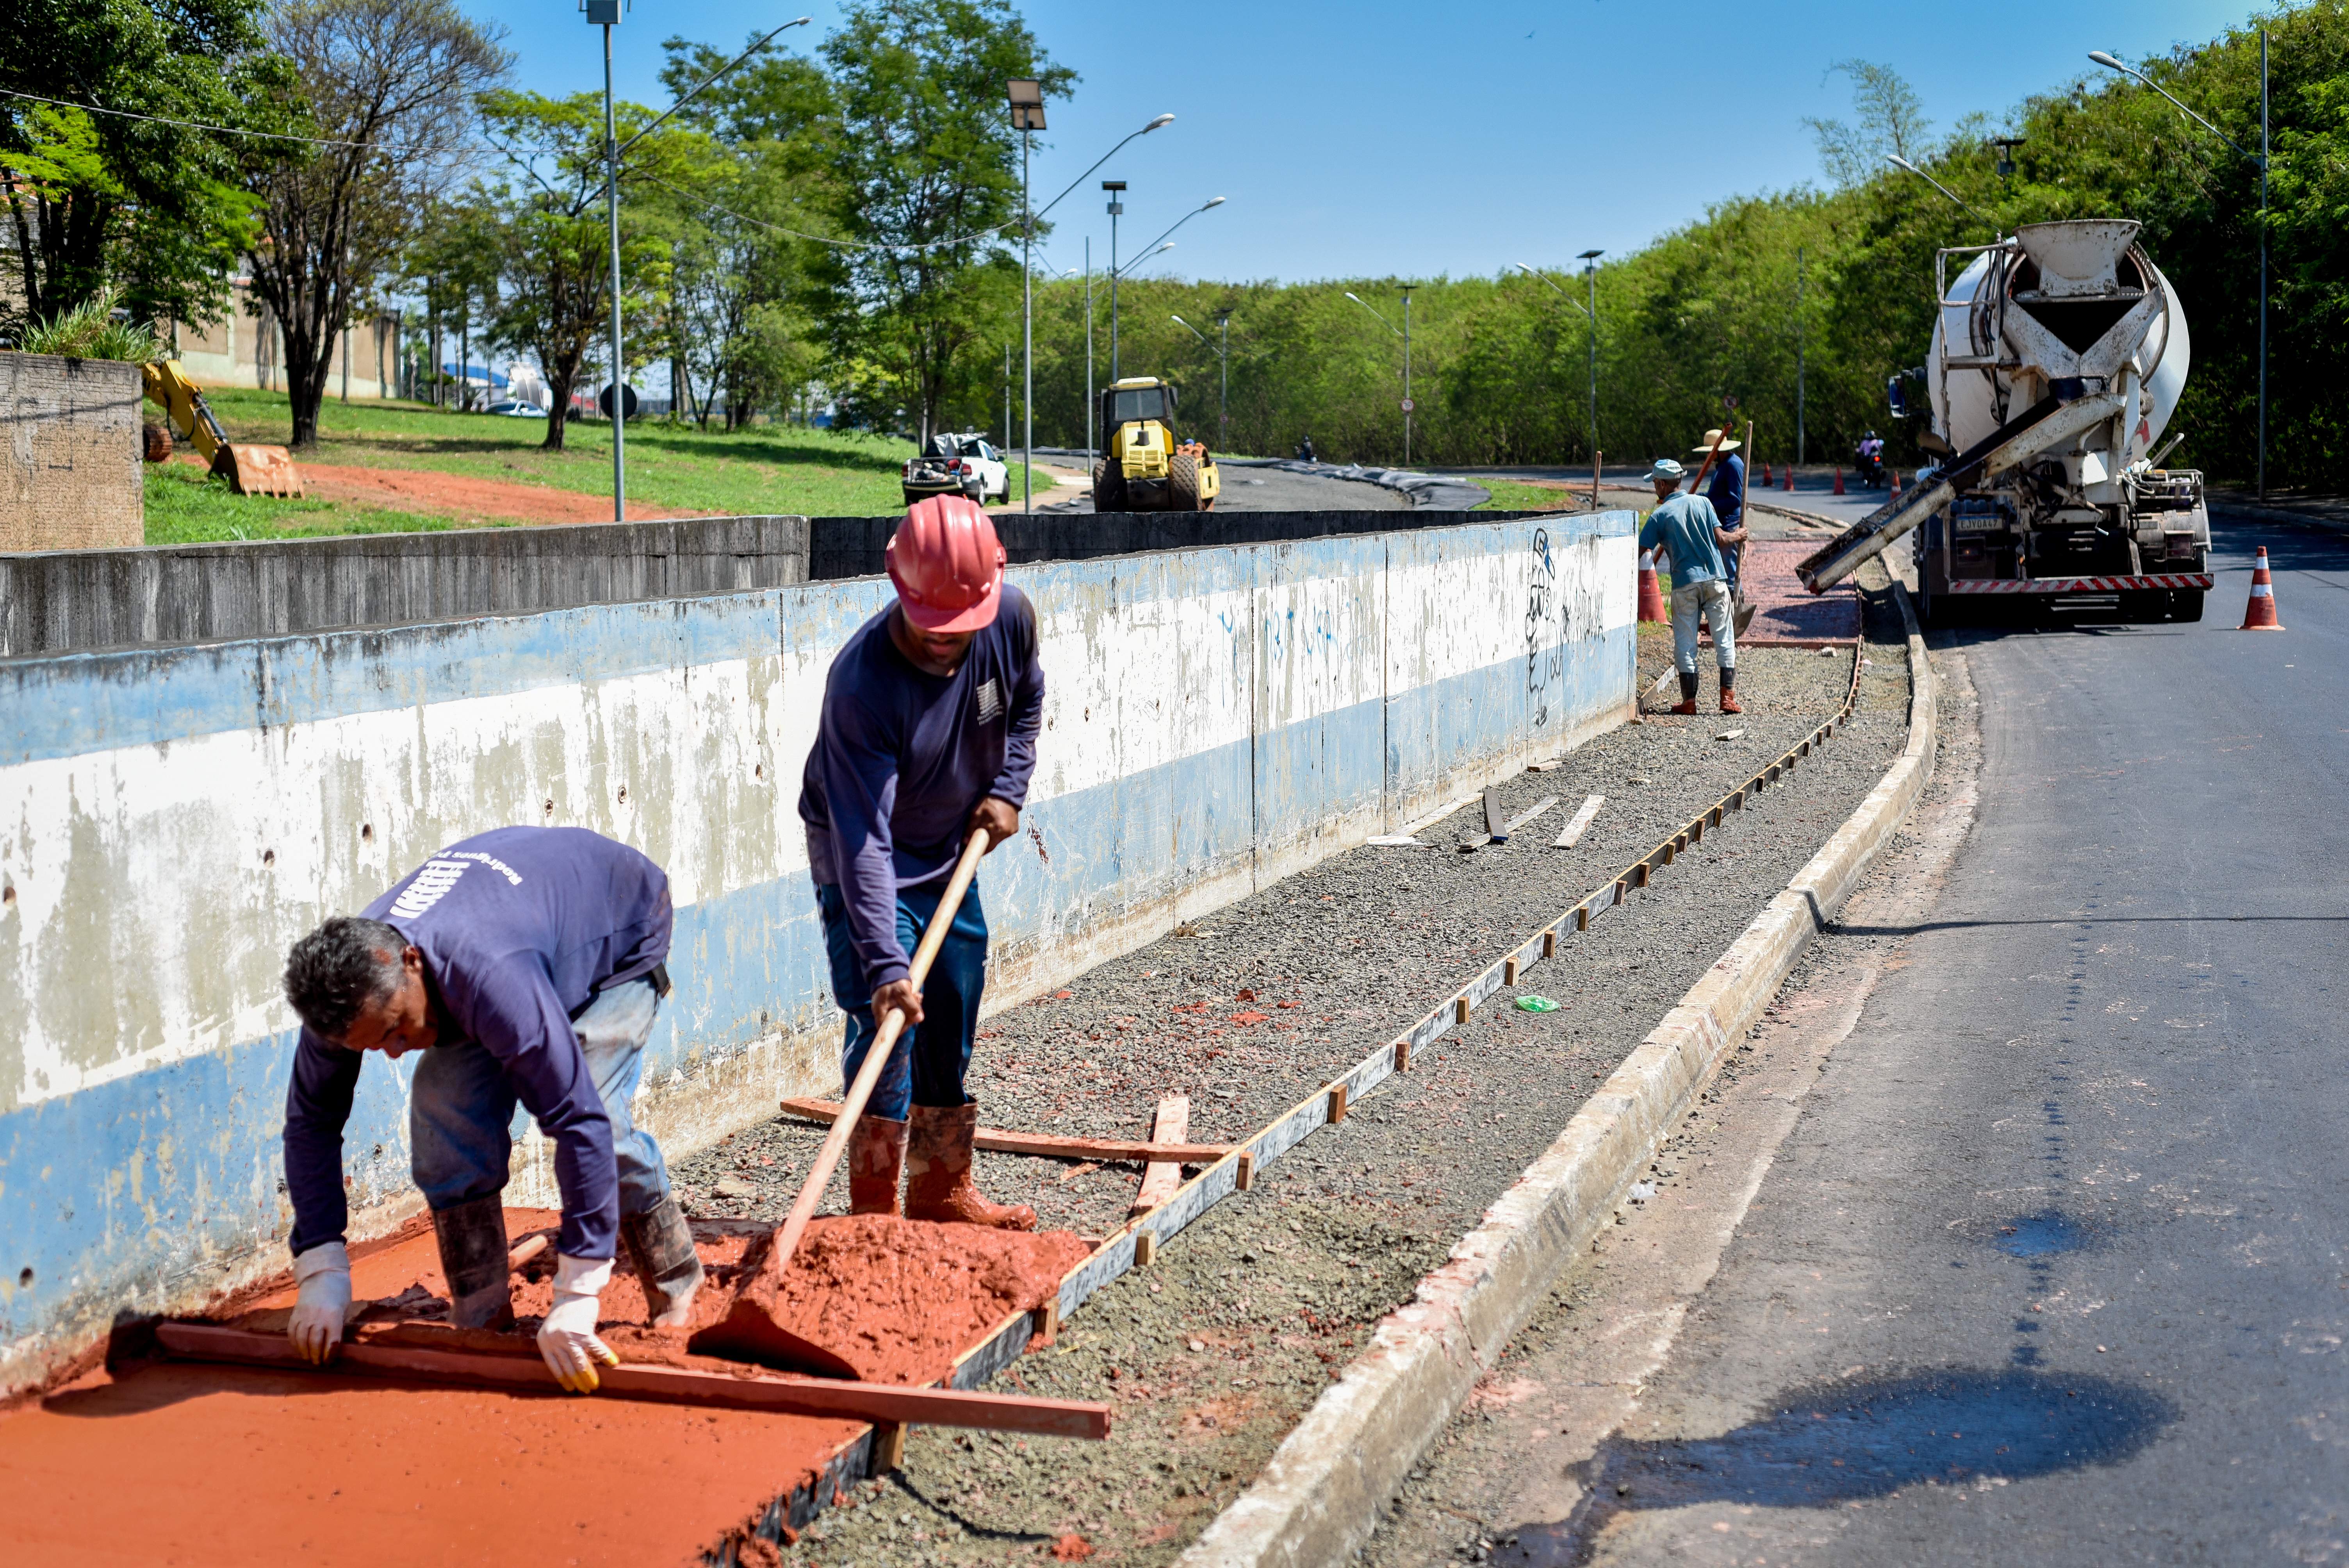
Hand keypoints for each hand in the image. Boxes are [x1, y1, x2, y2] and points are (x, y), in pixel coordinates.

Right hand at [288, 1242, 351, 1365]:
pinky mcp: (295, 1313)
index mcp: (333, 1315)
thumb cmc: (340, 1293)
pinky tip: (299, 1348)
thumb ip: (338, 1326)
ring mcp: (304, 1315)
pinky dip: (294, 1343)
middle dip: (316, 1356)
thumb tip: (333, 1346)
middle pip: (314, 1343)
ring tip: (309, 1359)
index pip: (331, 1341)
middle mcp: (317, 1316)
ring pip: (301, 1340)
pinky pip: (291, 1332)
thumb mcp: (344, 1308)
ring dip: (305, 1352)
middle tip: (319, 1363)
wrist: (323, 1275)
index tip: (330, 1362)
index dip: (330, 1355)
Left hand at [537, 1254, 618, 1393]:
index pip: (554, 1367)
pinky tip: (612, 1363)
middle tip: (585, 1390)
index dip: (564, 1379)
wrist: (574, 1292)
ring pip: (580, 1363)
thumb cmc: (564, 1310)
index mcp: (544, 1342)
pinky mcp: (584, 1332)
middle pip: (568, 1367)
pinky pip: (596, 1349)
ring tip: (595, 1385)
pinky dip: (605, 1357)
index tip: (570, 1388)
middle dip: (578, 1381)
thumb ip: (556, 1344)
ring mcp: (569, 1338)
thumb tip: (568, 1364)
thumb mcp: (553, 1329)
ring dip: (589, 1376)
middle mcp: (554, 1342)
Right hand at [872, 977, 923, 1029]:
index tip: (911, 1020)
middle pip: (898, 1021)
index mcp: (880, 1011)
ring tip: (917, 996)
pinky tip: (915, 995)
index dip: (901, 1027)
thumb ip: (911, 1005)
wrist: (888, 968)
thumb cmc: (893, 980)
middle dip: (911, 1014)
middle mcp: (882, 1012)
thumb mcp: (903, 992)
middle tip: (917, 1002)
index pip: (888, 1028)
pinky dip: (911, 1003)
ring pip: (903, 1014)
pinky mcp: (893, 1003)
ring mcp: (887, 1007)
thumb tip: (919, 1019)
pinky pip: (903, 1007)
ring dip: (913, 1007)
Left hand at [968, 796, 1018, 851]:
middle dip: (985, 843)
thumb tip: (966, 841)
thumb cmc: (990, 801)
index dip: (979, 849)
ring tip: (988, 828)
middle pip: (993, 845)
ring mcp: (1011, 831)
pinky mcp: (1015, 829)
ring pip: (998, 840)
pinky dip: (999, 832)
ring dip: (992, 837)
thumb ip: (971, 828)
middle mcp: (1006, 831)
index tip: (973, 849)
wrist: (1007, 793)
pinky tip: (996, 824)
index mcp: (997, 828)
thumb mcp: (977, 812)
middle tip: (978, 839)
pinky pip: (1004, 835)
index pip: (987, 847)